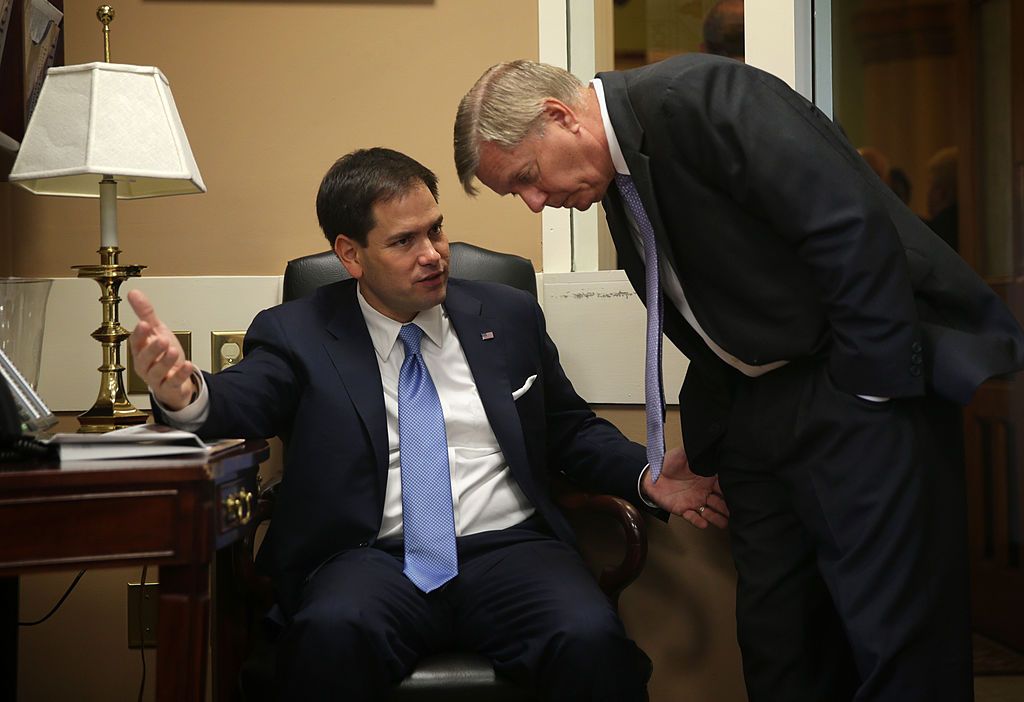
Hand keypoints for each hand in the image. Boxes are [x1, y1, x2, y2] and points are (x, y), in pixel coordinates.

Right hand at [127, 289, 195, 410]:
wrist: (175, 379)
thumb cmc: (164, 354)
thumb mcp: (157, 331)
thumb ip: (146, 313)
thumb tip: (134, 293)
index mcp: (141, 349)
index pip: (136, 341)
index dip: (139, 334)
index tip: (144, 325)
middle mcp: (145, 364)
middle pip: (144, 358)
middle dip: (152, 349)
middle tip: (162, 339)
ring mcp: (157, 377)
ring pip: (157, 371)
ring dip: (165, 361)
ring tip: (173, 351)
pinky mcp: (170, 387)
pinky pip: (173, 382)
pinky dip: (180, 374)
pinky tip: (188, 365)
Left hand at [643, 445, 728, 528]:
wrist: (651, 476)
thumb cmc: (668, 464)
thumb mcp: (683, 453)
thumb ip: (695, 450)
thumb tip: (706, 438)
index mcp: (707, 479)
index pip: (724, 486)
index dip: (730, 491)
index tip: (738, 494)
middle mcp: (704, 492)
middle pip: (721, 503)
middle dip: (727, 508)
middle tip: (734, 512)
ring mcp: (695, 502)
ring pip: (711, 513)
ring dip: (716, 517)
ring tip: (722, 520)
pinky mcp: (684, 510)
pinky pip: (693, 518)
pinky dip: (698, 521)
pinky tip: (704, 523)